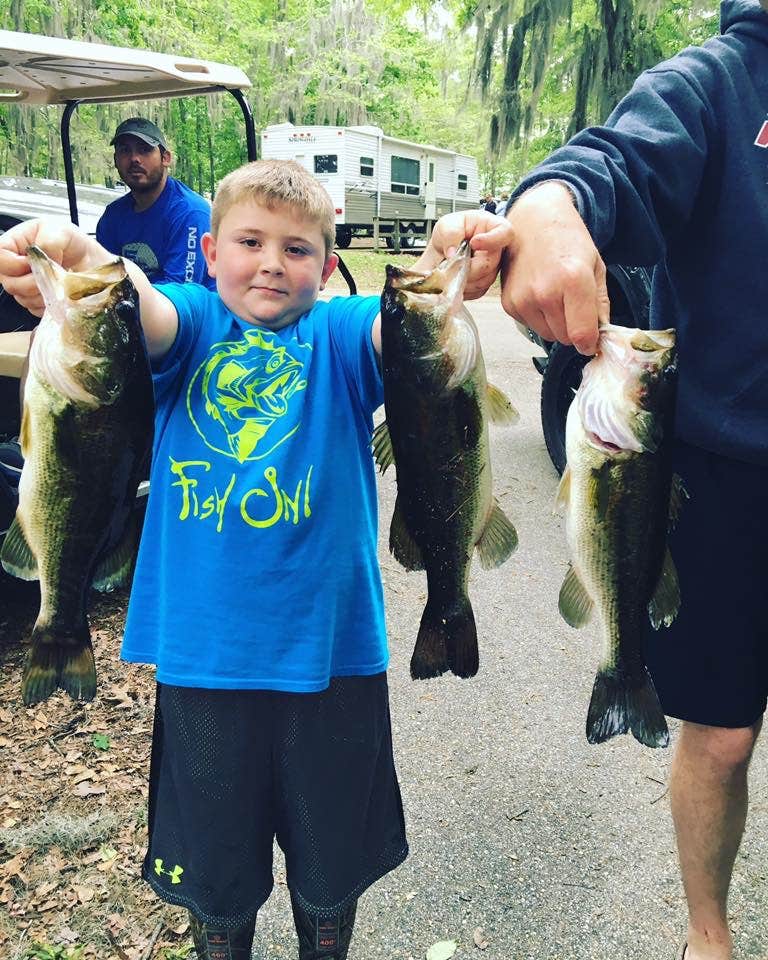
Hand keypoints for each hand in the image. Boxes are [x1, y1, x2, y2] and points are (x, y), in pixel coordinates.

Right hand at [0, 219, 93, 315]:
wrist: (94, 264)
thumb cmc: (76, 244)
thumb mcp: (63, 231)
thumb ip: (48, 240)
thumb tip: (40, 258)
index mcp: (17, 243)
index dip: (13, 264)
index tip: (32, 264)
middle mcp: (17, 266)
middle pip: (8, 282)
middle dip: (32, 282)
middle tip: (52, 275)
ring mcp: (26, 285)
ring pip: (22, 298)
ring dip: (43, 293)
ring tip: (60, 282)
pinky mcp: (37, 301)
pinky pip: (36, 309)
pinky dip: (49, 303)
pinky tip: (60, 293)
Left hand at [414, 210, 514, 299]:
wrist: (442, 250)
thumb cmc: (449, 231)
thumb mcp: (446, 224)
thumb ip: (450, 234)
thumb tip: (453, 254)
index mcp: (494, 227)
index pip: (506, 233)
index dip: (492, 240)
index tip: (473, 243)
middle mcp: (498, 249)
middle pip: (490, 264)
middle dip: (468, 266)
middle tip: (451, 262)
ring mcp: (494, 269)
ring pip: (483, 281)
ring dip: (463, 277)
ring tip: (450, 268)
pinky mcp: (485, 284)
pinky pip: (476, 291)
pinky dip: (462, 287)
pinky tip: (454, 277)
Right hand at [497, 182, 608, 354]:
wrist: (533, 221)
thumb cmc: (568, 240)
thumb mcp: (596, 266)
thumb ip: (601, 305)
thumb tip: (601, 336)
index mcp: (573, 280)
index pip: (581, 335)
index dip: (590, 343)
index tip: (592, 341)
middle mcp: (545, 292)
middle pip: (565, 338)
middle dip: (574, 330)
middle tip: (574, 306)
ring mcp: (523, 299)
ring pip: (548, 335)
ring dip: (556, 324)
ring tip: (556, 296)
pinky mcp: (509, 304)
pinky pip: (531, 326)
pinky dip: (539, 317)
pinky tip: (540, 294)